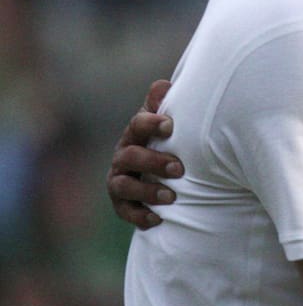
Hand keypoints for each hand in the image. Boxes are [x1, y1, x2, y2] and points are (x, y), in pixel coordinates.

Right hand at [107, 79, 181, 228]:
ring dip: (147, 192)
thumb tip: (164, 85)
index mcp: (136, 134)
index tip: (170, 125)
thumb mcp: (166, 122)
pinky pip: (125, 212)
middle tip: (179, 169)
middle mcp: (123, 156)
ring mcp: (120, 180)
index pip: (137, 124)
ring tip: (171, 197)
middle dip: (153, 162)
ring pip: (124, 186)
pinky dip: (140, 216)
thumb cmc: (167, 141)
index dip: (151, 123)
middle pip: (130, 156)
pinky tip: (158, 219)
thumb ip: (164, 104)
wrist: (158, 172)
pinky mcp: (122, 203)